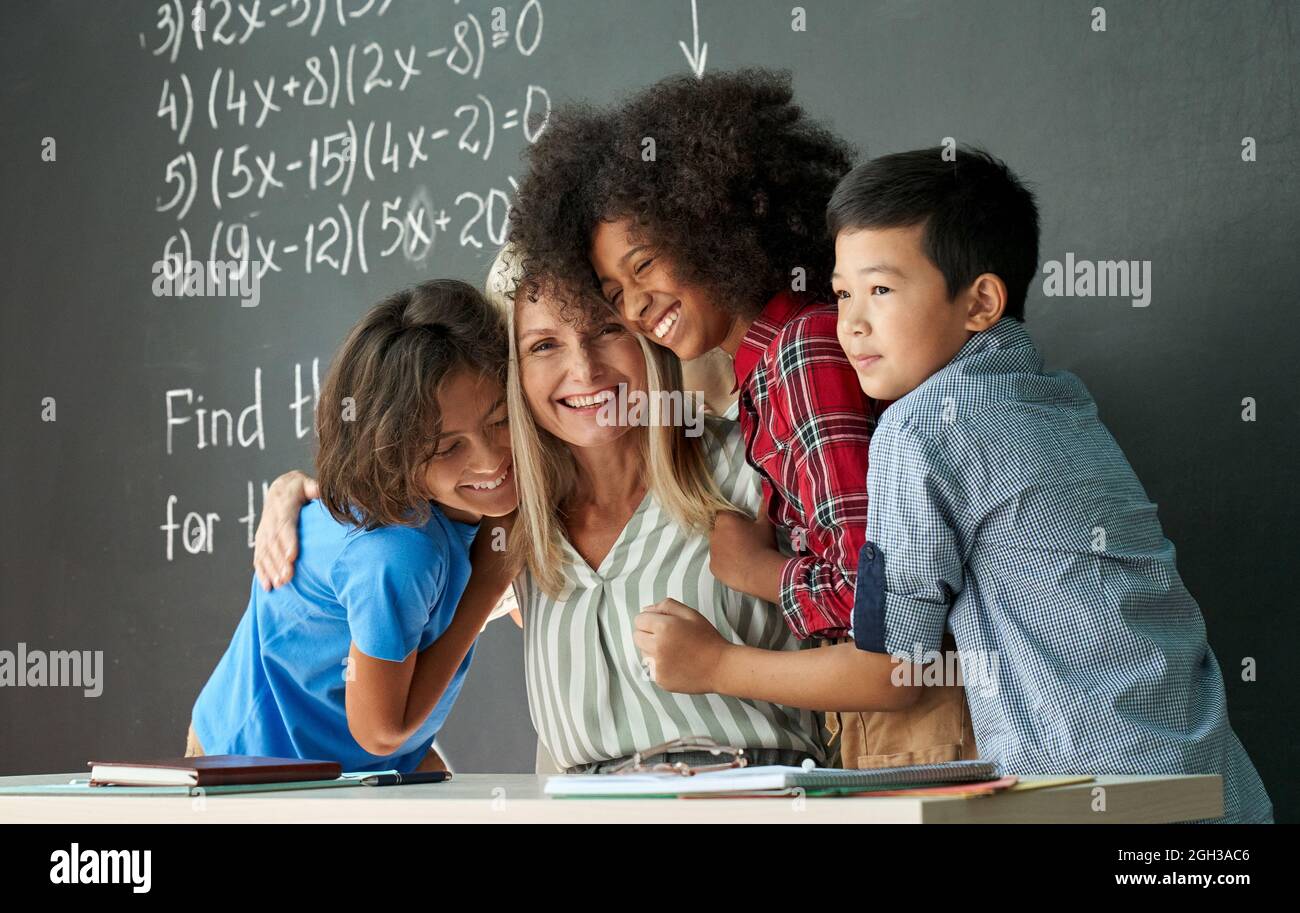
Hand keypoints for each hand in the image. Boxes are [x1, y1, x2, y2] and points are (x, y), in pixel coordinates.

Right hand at [253, 470, 317, 589]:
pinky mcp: (261, 540)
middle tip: (288, 578)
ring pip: (265, 552)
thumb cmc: (300, 488)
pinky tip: (268, 586)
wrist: (280, 488)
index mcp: (284, 507)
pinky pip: (258, 557)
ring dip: (271, 569)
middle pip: (274, 543)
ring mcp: (264, 531)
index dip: (288, 541)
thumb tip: (322, 489)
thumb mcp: (307, 484)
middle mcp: (271, 521)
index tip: (293, 556)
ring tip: (280, 584)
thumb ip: (314, 488)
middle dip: (280, 561)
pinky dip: (262, 572)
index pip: (285, 525)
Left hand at [633, 599, 729, 693]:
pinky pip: (651, 668)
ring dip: (652, 650)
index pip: (639, 620)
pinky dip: (659, 665)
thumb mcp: (691, 614)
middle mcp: (657, 647)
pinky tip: (677, 663)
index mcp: (663, 627)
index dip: (651, 620)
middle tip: (669, 637)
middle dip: (648, 634)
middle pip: (637, 636)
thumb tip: (645, 610)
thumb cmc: (707, 638)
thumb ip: (666, 606)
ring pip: (643, 652)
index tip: (663, 624)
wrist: (721, 667)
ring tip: (674, 651)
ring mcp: (657, 666)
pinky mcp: (660, 680)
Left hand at [709, 510, 777, 594]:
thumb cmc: (763, 545)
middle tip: (744, 542)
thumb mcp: (766, 524)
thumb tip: (767, 494)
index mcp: (724, 520)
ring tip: (742, 556)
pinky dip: (725, 564)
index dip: (733, 520)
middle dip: (728, 534)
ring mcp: (712, 552)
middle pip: (718, 531)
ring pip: (717, 547)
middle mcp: (714, 535)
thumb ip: (763, 508)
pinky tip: (738, 567)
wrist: (762, 572)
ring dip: (725, 549)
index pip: (723, 514)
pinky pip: (717, 563)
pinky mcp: (713, 568)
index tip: (742, 527)